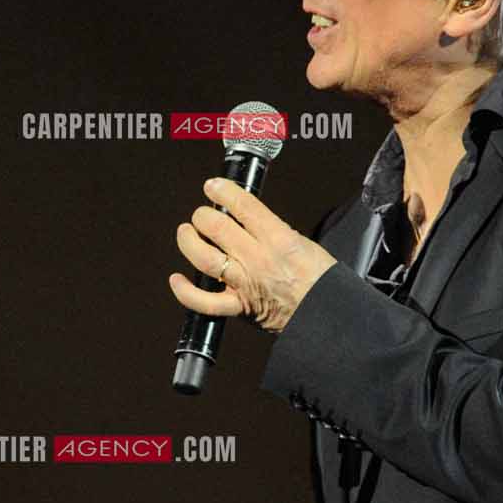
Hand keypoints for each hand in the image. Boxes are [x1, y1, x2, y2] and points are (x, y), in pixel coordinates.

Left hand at [168, 177, 337, 333]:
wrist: (326, 316)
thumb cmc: (320, 282)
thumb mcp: (303, 243)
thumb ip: (273, 230)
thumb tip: (248, 217)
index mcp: (278, 239)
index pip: (243, 205)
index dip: (222, 191)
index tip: (213, 186)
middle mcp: (258, 259)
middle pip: (216, 227)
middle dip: (203, 215)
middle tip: (202, 214)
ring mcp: (245, 283)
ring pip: (204, 257)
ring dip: (188, 241)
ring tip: (186, 233)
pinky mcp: (238, 307)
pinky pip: (204, 302)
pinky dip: (186, 292)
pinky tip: (177, 280)